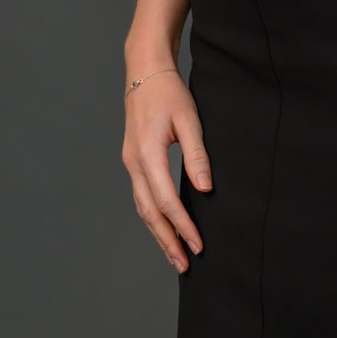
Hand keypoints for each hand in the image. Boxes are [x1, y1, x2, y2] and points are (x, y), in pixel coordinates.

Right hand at [121, 69, 211, 272]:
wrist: (144, 72)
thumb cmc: (169, 93)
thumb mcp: (189, 120)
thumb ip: (197, 155)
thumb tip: (205, 189)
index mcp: (147, 153)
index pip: (166, 201)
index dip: (182, 225)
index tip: (198, 245)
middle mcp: (134, 163)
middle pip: (149, 213)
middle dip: (167, 241)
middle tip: (184, 265)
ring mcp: (130, 163)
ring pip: (142, 208)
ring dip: (158, 233)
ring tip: (175, 255)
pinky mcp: (133, 161)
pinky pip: (141, 196)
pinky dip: (152, 217)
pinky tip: (164, 227)